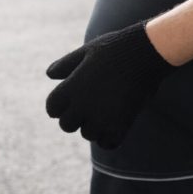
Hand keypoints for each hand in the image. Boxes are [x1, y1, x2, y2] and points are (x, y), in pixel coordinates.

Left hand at [45, 21, 173, 148]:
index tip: (67, 101)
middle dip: (73, 118)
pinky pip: (106, 143)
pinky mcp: (120, 126)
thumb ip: (65, 65)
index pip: (52, 108)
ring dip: (92, 126)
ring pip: (87, 134)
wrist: (143, 54)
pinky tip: (113, 124)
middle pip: (66, 125)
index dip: (57, 106)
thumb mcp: (85, 52)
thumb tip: (49, 74)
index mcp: (71, 87)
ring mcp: (101, 118)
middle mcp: (82, 106)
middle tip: (86, 107)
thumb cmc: (113, 49)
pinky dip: (107, 137)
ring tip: (104, 110)